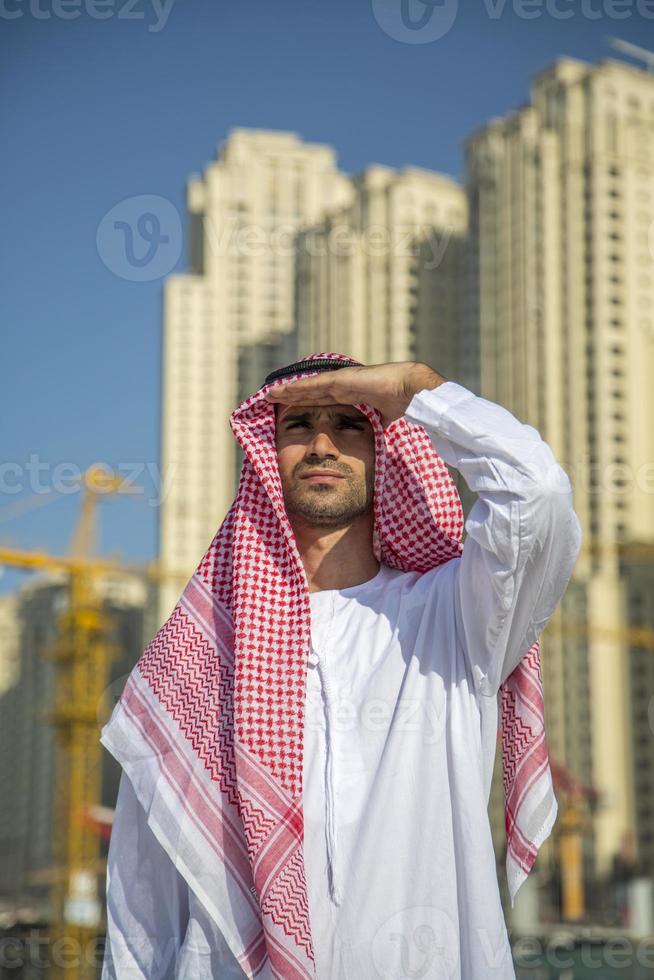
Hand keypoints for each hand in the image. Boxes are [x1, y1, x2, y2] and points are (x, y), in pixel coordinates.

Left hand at [264, 361, 446, 428]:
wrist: (414, 392)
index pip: (325, 399)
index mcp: (354, 395)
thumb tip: (373, 445)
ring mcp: (342, 381)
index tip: (293, 407)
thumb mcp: (383, 422)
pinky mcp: (341, 381)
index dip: (309, 401)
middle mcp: (345, 386)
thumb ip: (374, 429)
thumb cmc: (405, 406)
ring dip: (288, 390)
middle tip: (272, 398)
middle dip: (293, 394)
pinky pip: (313, 386)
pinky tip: (280, 390)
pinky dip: (296, 388)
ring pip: (308, 387)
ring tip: (268, 393)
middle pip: (312, 392)